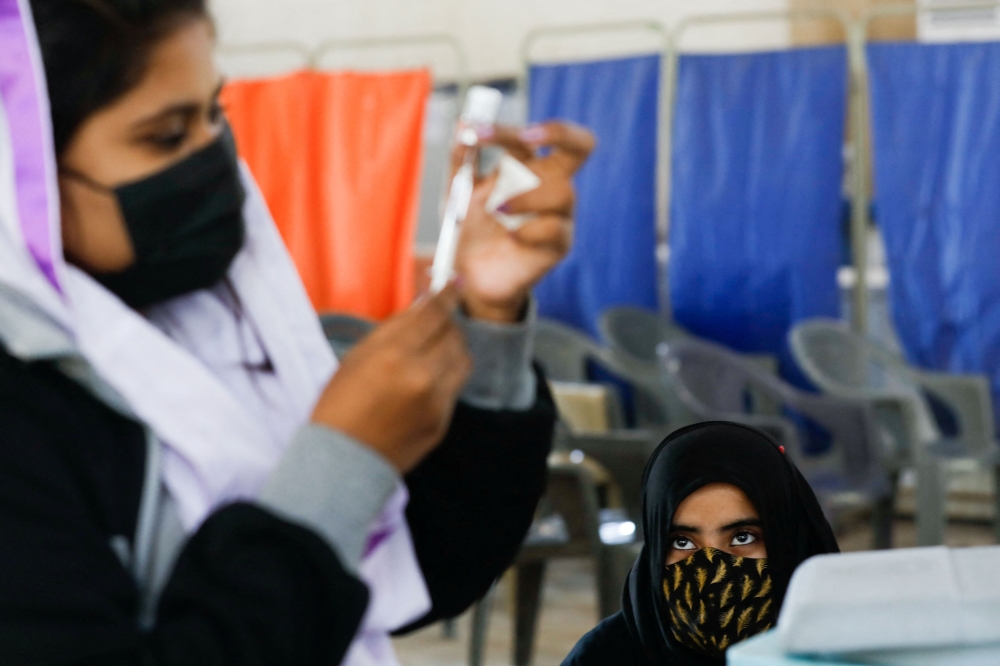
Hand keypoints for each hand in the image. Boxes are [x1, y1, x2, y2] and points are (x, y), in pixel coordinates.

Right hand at [311, 285, 472, 472]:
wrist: (341, 461)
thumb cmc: (339, 406)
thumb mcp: (356, 358)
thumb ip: (393, 329)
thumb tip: (423, 305)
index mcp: (393, 356)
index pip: (433, 314)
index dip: (447, 294)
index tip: (455, 283)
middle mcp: (421, 377)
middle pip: (453, 334)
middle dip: (447, 323)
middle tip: (435, 322)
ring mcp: (436, 403)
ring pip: (463, 360)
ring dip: (452, 349)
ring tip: (432, 351)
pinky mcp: (443, 422)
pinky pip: (455, 388)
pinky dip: (444, 378)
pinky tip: (422, 383)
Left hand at [455, 122, 595, 322]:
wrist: (471, 274)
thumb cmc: (471, 228)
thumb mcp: (458, 192)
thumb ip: (461, 160)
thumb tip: (463, 124)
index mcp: (530, 166)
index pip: (542, 135)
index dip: (518, 126)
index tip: (480, 133)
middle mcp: (551, 184)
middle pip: (581, 145)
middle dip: (558, 132)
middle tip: (524, 139)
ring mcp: (560, 214)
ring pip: (563, 190)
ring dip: (526, 196)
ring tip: (497, 209)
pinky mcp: (560, 243)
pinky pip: (555, 227)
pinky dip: (527, 229)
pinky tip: (511, 235)